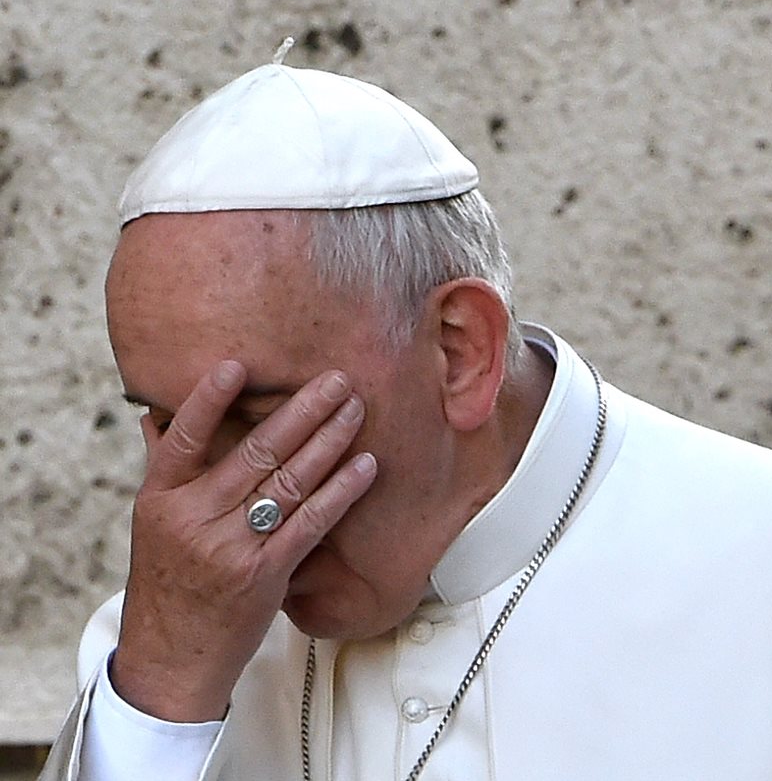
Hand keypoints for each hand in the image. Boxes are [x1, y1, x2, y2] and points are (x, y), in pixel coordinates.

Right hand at [110, 360, 377, 721]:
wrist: (171, 659)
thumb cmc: (169, 585)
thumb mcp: (154, 525)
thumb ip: (166, 470)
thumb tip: (158, 415)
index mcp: (161, 500)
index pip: (183, 438)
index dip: (208, 400)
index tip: (237, 364)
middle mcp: (193, 519)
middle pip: (254, 452)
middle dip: (302, 411)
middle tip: (336, 377)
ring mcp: (230, 548)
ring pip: (288, 481)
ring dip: (329, 440)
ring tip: (357, 408)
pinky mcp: (264, 574)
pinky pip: (311, 522)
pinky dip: (341, 490)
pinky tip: (365, 465)